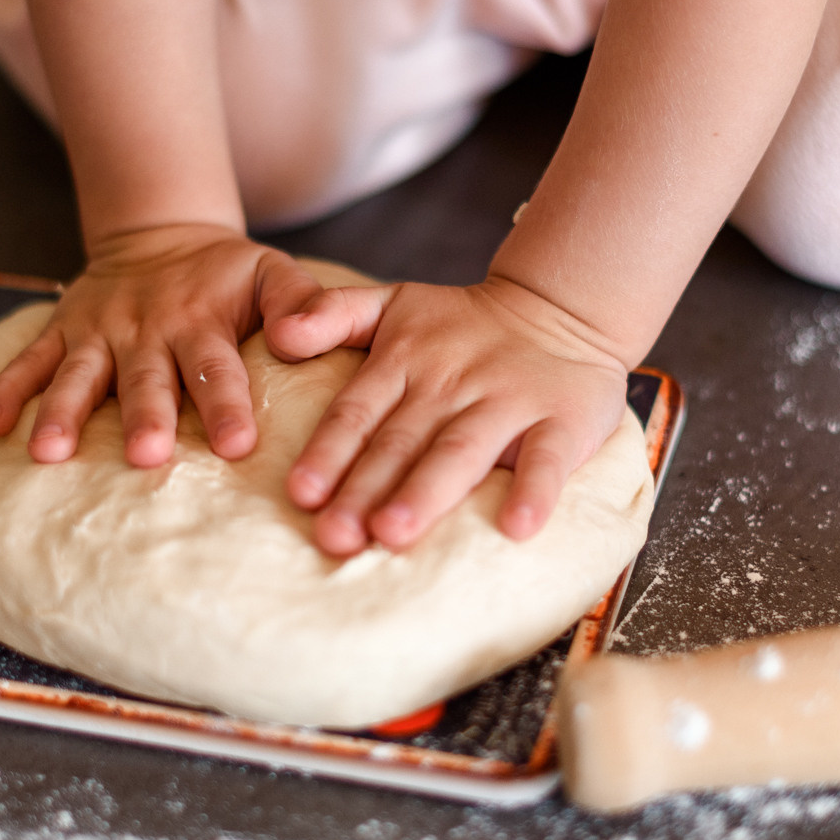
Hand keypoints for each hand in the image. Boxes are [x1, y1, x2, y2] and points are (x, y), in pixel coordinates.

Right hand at [0, 224, 322, 466]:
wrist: (161, 237)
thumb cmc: (227, 276)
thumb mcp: (273, 273)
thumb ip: (301, 303)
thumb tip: (304, 339)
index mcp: (202, 322)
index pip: (216, 367)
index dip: (226, 405)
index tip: (237, 445)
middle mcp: (146, 329)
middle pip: (146, 379)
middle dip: (144, 417)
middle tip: (145, 455)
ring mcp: (98, 333)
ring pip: (79, 376)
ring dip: (64, 413)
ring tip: (49, 453)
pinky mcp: (61, 332)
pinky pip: (29, 361)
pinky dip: (7, 390)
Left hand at [267, 277, 632, 556]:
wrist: (562, 308)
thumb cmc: (463, 324)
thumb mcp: (394, 302)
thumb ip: (333, 313)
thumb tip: (277, 334)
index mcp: (405, 361)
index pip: (357, 412)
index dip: (328, 452)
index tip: (301, 494)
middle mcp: (451, 383)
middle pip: (400, 442)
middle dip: (364, 489)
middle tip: (333, 537)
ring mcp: (509, 402)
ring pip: (461, 450)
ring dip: (427, 493)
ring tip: (394, 534)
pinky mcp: (562, 420)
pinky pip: (548, 458)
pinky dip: (535, 491)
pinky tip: (517, 527)